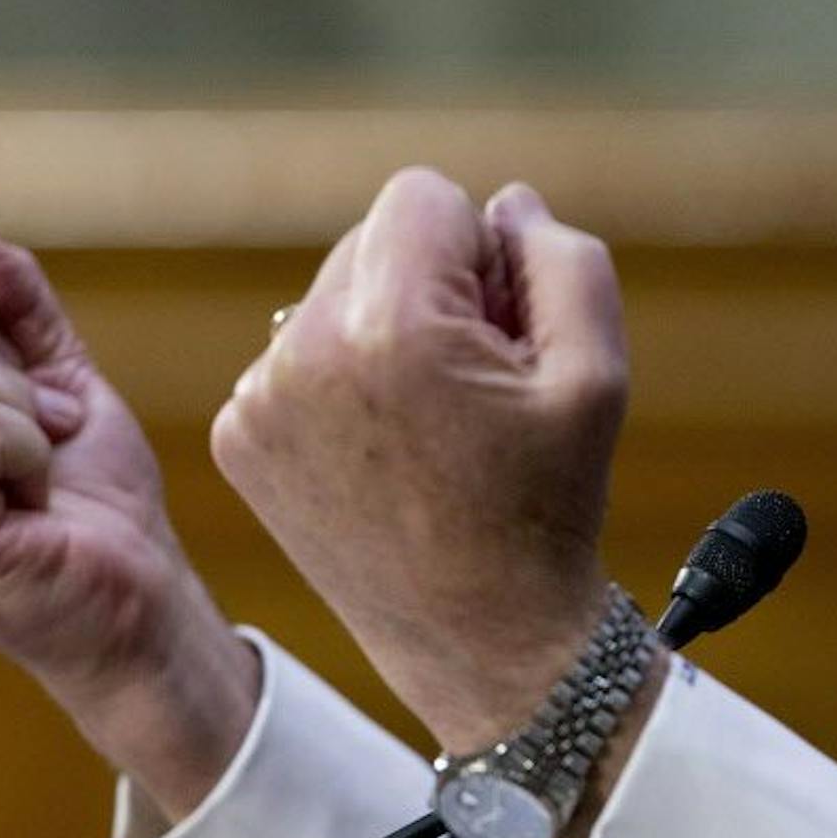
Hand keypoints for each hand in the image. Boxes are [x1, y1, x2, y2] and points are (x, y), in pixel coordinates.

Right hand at [0, 216, 257, 819]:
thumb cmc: (87, 488)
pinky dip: (29, 447)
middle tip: (37, 444)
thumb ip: (6, 293)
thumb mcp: (51, 364)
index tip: (22, 400)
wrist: (137, 588)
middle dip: (8, 372)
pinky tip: (34, 499)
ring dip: (25, 414)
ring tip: (35, 476)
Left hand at [213, 168, 632, 758]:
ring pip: (334, 294)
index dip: (483, 250)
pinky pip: (300, 355)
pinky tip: (388, 450)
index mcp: (391, 324)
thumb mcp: (596, 371)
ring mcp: (259, 399)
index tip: (504, 328)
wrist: (481, 642)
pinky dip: (344, 382)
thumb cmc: (549, 506)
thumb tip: (503, 205)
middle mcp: (304, 349)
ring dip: (385, 328)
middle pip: (374, 238)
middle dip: (432, 284)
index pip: (424, 195)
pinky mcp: (240, 438)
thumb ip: (561, 257)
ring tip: (434, 421)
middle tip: (478, 380)